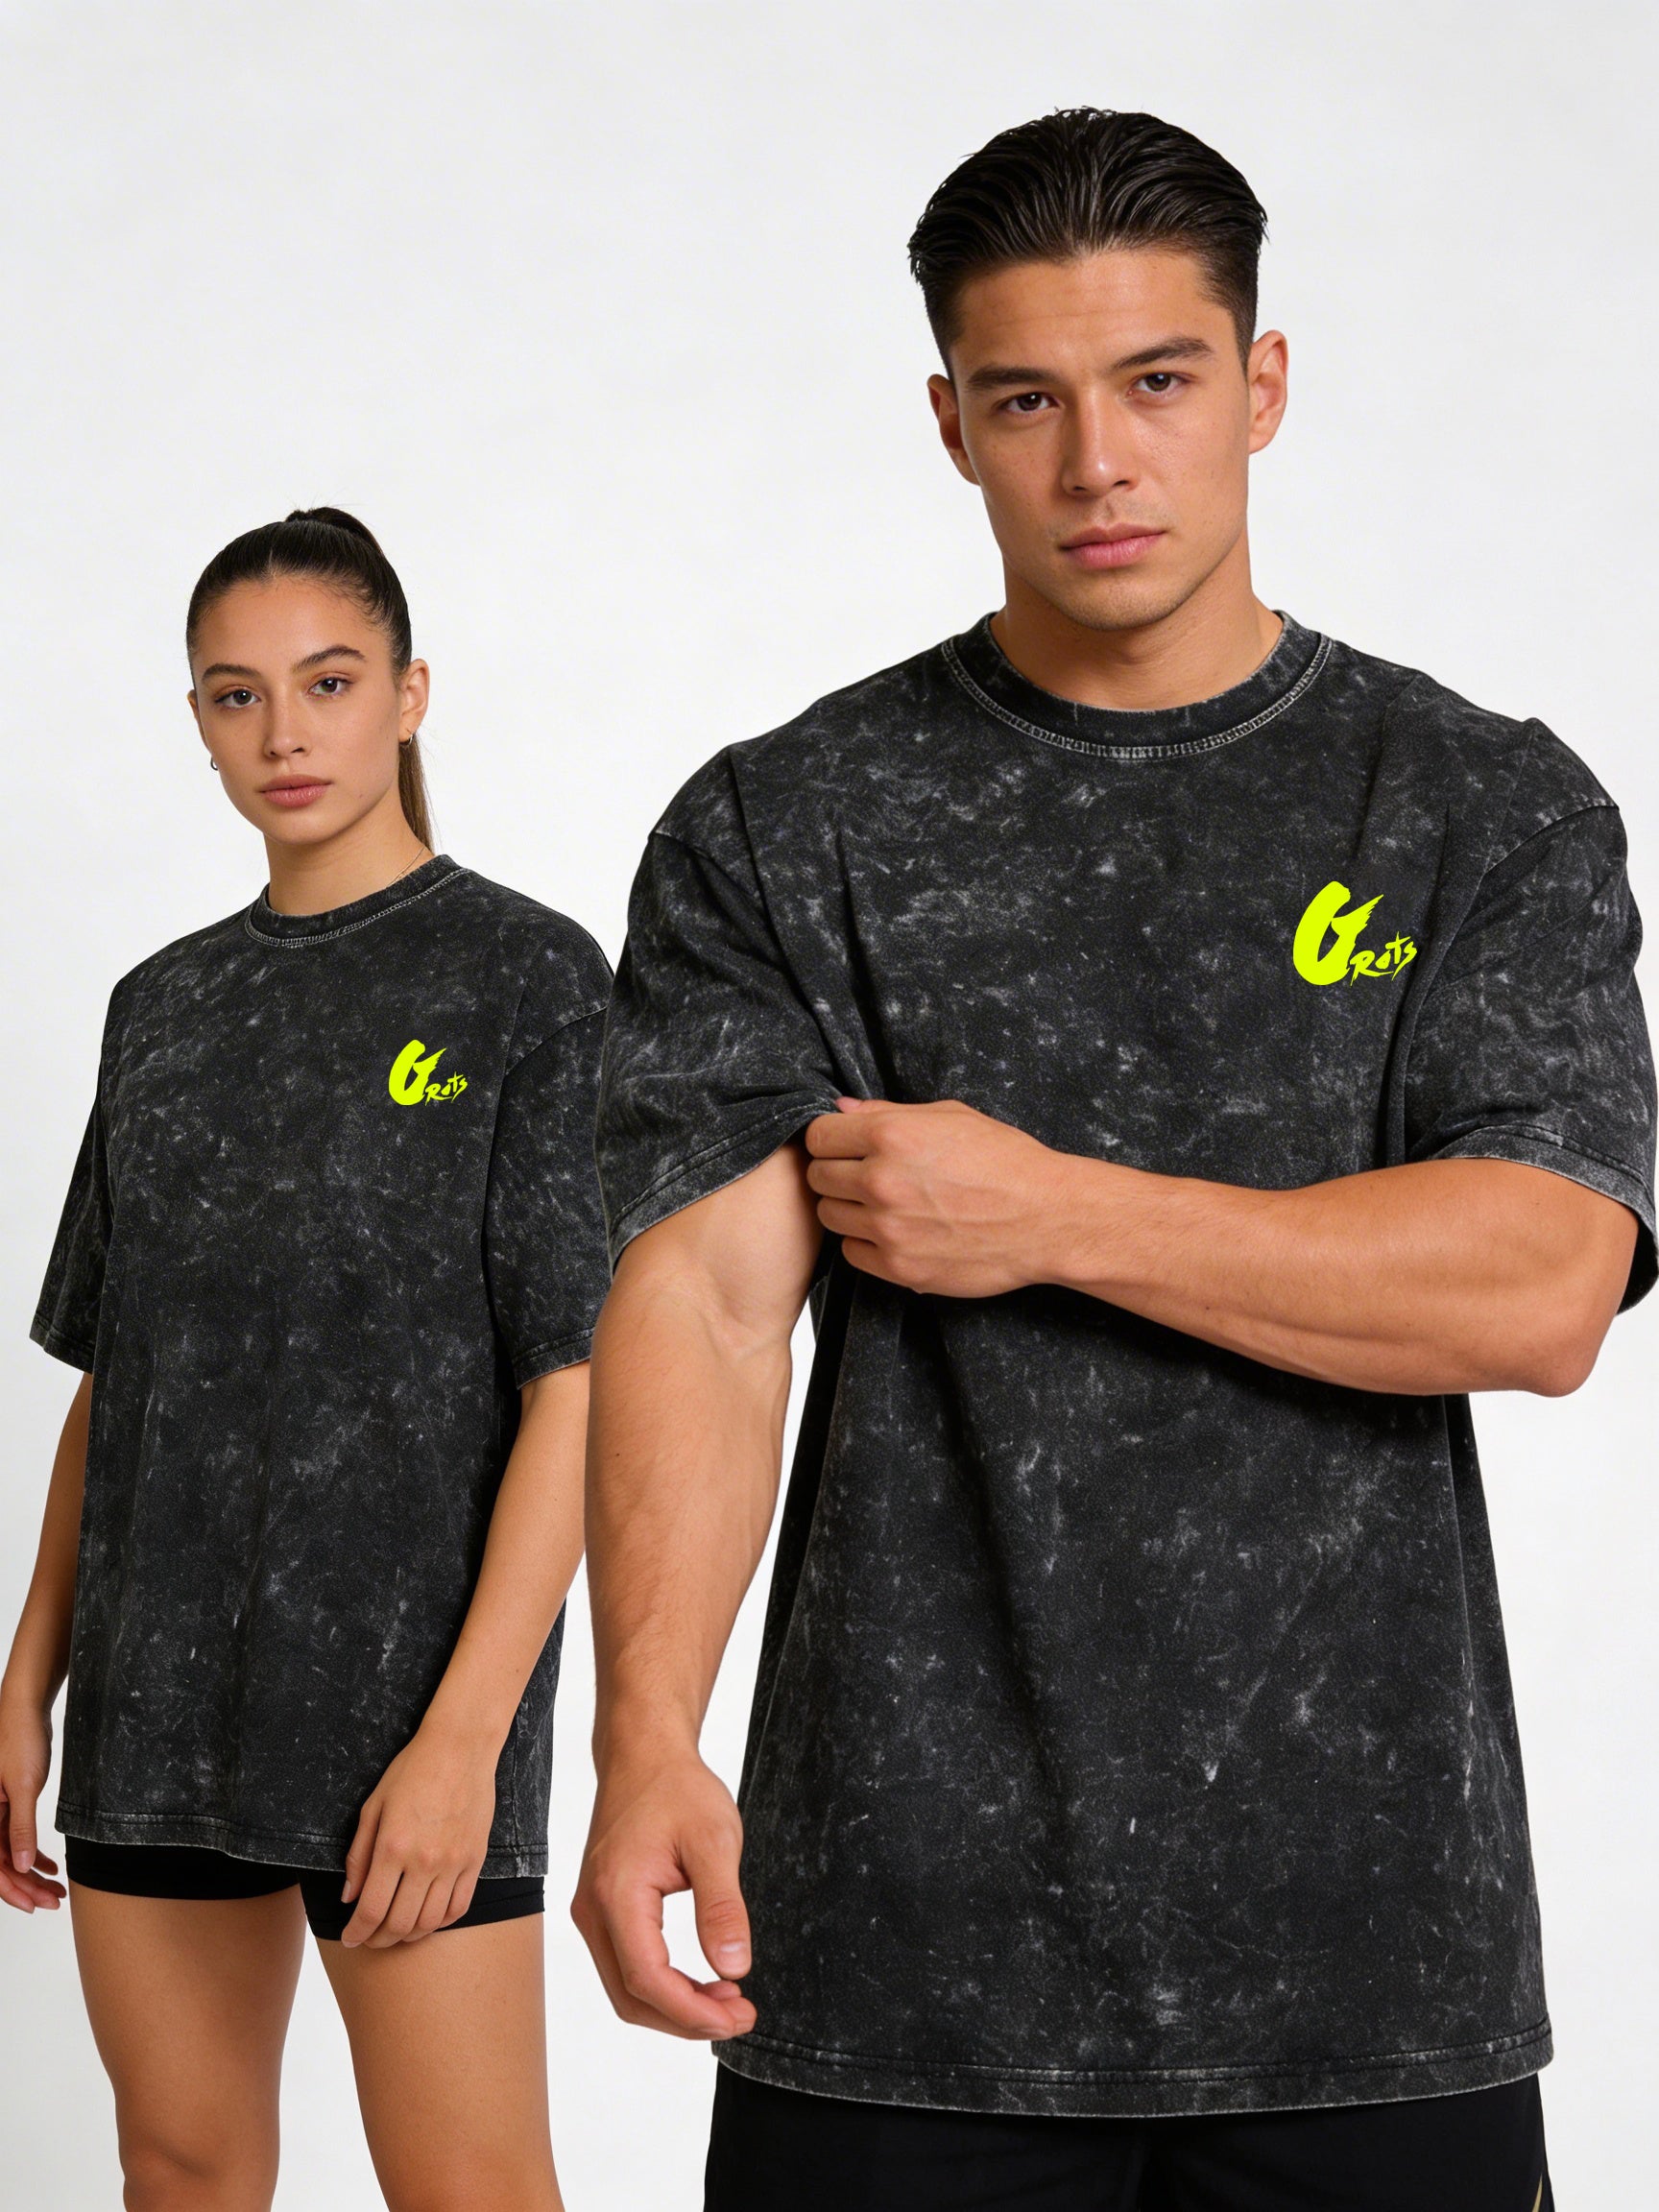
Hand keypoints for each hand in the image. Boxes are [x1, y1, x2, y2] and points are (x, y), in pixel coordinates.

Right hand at [0, 1691, 64, 1912]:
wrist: (26, 1707)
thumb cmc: (20, 1738)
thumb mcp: (24, 1786)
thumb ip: (21, 1827)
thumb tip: (24, 1866)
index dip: (12, 1890)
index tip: (34, 1905)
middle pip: (3, 1863)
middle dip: (27, 1886)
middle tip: (54, 1900)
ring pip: (11, 1852)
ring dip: (32, 1872)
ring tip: (56, 1889)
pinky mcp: (8, 1803)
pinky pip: (16, 1836)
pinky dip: (33, 1852)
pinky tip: (51, 1865)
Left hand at [339, 1722, 498, 1948]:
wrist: (460, 1747)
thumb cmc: (411, 1771)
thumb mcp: (373, 1807)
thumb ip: (359, 1855)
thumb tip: (348, 1897)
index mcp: (393, 1846)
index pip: (371, 1910)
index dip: (356, 1932)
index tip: (349, 1938)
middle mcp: (424, 1860)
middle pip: (399, 1924)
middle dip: (378, 1940)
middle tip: (369, 1939)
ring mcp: (454, 1862)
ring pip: (430, 1922)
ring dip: (408, 1936)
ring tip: (396, 1931)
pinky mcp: (475, 1859)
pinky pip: (459, 1906)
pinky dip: (441, 1922)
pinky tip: (427, 1917)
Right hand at [572, 1751, 756, 2039]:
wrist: (644, 1754)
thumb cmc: (677, 1788)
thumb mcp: (714, 1840)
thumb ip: (723, 1907)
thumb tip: (734, 1968)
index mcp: (616, 1894)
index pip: (647, 1979)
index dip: (693, 2011)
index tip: (739, 2016)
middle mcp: (593, 1910)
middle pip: (631, 1997)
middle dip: (686, 2018)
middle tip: (740, 2015)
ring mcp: (592, 1911)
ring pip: (625, 1988)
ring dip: (675, 2006)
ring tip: (727, 1999)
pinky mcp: (601, 1909)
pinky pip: (625, 1965)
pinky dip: (662, 1985)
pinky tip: (701, 1979)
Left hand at [805, 1096, 1067, 1295]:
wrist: (1046, 1219)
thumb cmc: (1005, 1162)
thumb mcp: (951, 1117)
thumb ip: (889, 1112)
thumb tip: (842, 1108)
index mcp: (892, 1134)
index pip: (818, 1136)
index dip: (831, 1140)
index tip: (845, 1147)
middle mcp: (882, 1180)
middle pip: (818, 1177)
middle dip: (837, 1173)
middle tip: (867, 1177)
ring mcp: (888, 1227)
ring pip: (829, 1216)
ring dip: (849, 1209)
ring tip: (884, 1205)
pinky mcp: (899, 1267)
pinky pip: (852, 1253)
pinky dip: (866, 1243)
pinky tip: (895, 1232)